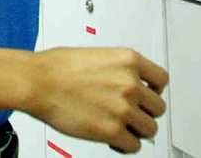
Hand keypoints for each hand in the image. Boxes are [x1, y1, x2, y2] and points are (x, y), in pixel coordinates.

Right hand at [25, 48, 168, 153]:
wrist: (38, 81)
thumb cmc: (57, 67)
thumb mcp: (97, 55)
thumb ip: (117, 69)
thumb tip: (124, 82)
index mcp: (128, 60)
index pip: (161, 80)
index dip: (154, 90)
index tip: (148, 94)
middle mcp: (130, 83)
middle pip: (158, 107)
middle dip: (145, 112)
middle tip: (132, 114)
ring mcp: (123, 108)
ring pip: (150, 129)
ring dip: (137, 130)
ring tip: (123, 127)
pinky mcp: (112, 131)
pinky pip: (134, 145)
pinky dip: (125, 145)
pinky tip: (114, 139)